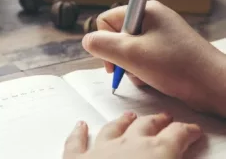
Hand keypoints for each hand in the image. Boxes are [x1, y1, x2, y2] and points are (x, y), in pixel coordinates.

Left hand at [63, 112, 201, 158]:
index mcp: (155, 153)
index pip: (177, 135)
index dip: (188, 131)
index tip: (194, 130)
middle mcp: (127, 144)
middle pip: (146, 126)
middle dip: (158, 121)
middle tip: (165, 118)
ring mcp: (100, 150)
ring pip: (114, 128)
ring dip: (123, 121)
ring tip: (130, 115)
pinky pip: (76, 142)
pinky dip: (78, 133)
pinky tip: (80, 125)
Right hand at [82, 0, 225, 116]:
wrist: (213, 86)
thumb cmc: (174, 66)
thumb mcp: (130, 54)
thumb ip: (101, 45)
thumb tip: (87, 40)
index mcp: (144, 10)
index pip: (106, 20)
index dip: (104, 41)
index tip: (112, 61)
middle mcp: (151, 18)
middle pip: (117, 36)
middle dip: (120, 57)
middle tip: (130, 69)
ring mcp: (159, 34)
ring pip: (128, 50)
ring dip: (131, 66)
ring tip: (147, 75)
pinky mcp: (165, 49)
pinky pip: (141, 57)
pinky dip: (142, 70)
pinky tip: (153, 78)